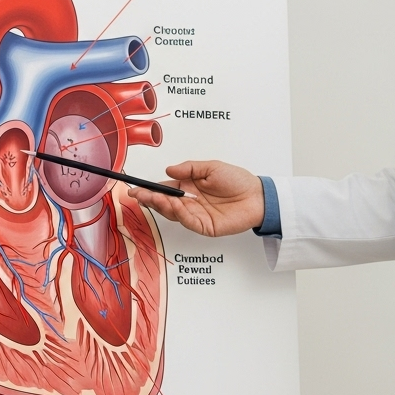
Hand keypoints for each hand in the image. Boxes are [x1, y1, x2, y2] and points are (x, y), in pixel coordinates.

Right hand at [127, 161, 264, 236]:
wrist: (257, 196)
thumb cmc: (237, 180)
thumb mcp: (211, 167)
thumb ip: (189, 169)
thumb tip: (169, 169)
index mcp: (188, 186)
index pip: (164, 189)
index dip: (149, 189)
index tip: (137, 187)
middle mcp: (189, 202)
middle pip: (164, 203)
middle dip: (150, 199)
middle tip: (138, 195)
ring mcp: (196, 215)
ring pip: (173, 213)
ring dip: (162, 205)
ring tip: (154, 197)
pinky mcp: (204, 226)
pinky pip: (188, 221)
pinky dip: (179, 213)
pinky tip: (174, 205)